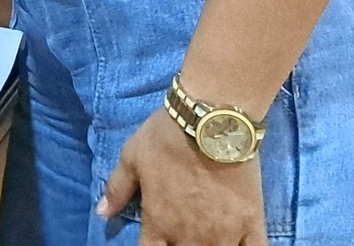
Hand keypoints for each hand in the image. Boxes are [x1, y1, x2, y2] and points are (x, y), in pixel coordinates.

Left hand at [98, 108, 265, 245]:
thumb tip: (101, 213)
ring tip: (205, 240)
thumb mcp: (132, 157)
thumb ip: (118, 188)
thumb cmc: (167, 136)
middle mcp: (190, 236)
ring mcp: (224, 234)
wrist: (210, 120)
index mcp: (159, 223)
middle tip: (179, 238)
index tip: (153, 243)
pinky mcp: (251, 224)